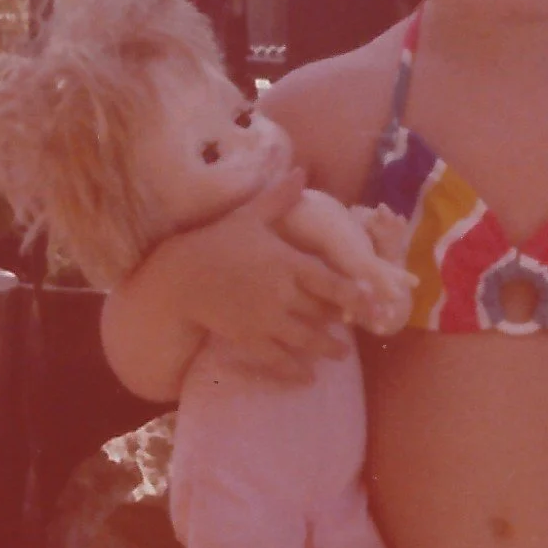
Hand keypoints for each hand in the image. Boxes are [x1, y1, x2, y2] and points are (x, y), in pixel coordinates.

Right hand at [110, 169, 365, 390]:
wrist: (180, 276)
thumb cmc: (216, 242)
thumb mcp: (249, 216)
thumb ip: (279, 198)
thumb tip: (301, 170)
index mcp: (286, 262)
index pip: (329, 281)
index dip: (352, 293)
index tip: (368, 301)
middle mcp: (281, 293)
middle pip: (321, 313)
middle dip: (340, 323)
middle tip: (356, 328)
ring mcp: (266, 319)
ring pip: (306, 339)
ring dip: (326, 349)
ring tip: (340, 355)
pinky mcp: (249, 338)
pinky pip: (278, 359)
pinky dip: (295, 370)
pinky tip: (308, 377)